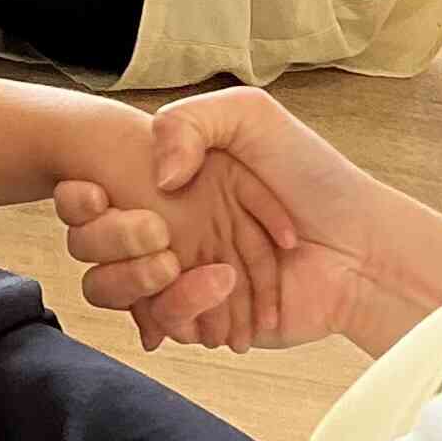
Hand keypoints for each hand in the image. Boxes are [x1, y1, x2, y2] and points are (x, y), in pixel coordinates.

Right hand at [47, 105, 305, 355]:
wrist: (359, 248)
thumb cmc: (313, 177)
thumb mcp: (251, 117)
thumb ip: (187, 123)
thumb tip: (151, 176)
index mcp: (171, 182)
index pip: (95, 195)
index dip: (82, 199)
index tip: (93, 192)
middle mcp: (170, 228)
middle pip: (92, 247)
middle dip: (110, 243)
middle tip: (156, 236)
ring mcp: (182, 275)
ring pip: (116, 290)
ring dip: (142, 282)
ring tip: (198, 267)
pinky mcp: (203, 317)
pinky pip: (164, 323)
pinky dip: (183, 307)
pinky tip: (220, 284)